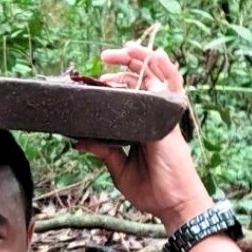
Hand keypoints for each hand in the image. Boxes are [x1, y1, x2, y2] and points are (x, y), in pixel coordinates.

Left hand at [74, 42, 213, 232]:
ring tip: (127, 47)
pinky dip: (165, 69)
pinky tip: (155, 55)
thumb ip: (103, 150)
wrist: (172, 204)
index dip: (114, 81)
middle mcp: (155, 115)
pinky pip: (172, 87)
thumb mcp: (119, 168)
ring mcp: (163, 115)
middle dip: (124, 62)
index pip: (131, 91)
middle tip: (103, 57)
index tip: (96, 78)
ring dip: (143, 57)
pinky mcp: (170, 118)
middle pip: (142, 77)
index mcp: (143, 124)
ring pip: (157, 75)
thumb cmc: (152, 189)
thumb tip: (78, 141)